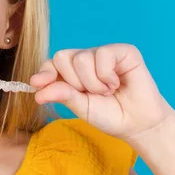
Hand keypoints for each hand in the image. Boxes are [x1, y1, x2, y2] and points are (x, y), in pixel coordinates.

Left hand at [29, 43, 174, 140]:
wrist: (137, 124)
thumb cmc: (109, 115)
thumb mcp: (80, 107)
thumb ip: (61, 95)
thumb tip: (37, 92)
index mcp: (71, 73)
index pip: (50, 64)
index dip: (44, 72)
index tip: (38, 83)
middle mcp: (85, 59)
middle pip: (62, 57)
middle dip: (73, 82)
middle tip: (91, 94)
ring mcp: (103, 54)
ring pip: (82, 58)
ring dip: (93, 83)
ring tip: (107, 91)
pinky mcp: (123, 51)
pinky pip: (103, 54)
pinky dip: (107, 75)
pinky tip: (117, 83)